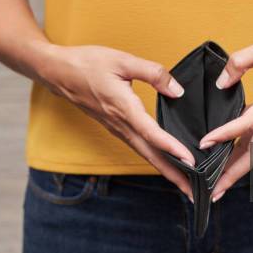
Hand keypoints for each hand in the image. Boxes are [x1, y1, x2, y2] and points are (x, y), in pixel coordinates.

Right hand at [37, 44, 195, 197]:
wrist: (57, 72)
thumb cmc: (87, 63)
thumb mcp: (122, 60)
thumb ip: (153, 73)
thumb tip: (177, 90)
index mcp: (123, 107)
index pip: (151, 133)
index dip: (171, 147)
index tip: (190, 161)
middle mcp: (120, 124)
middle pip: (150, 155)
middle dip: (174, 175)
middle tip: (195, 192)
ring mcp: (116, 128)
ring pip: (145, 154)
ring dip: (167, 171)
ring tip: (186, 185)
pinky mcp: (115, 127)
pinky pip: (139, 147)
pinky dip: (156, 159)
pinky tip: (167, 162)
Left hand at [200, 25, 252, 199]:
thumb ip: (242, 61)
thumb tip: (221, 81)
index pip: (249, 123)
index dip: (227, 134)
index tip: (206, 143)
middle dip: (234, 173)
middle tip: (214, 192)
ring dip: (239, 169)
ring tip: (220, 185)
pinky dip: (247, 154)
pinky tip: (233, 158)